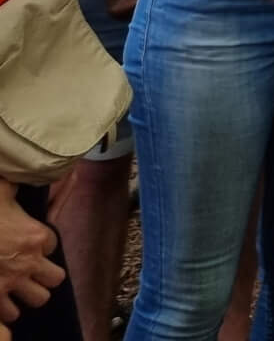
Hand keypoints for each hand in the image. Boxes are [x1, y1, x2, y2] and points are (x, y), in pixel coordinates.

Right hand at [0, 185, 63, 325]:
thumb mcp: (1, 191)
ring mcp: (11, 282)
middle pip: (56, 279)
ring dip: (29, 294)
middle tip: (32, 270)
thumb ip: (15, 183)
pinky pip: (11, 314)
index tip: (31, 241)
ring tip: (19, 287)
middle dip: (45, 275)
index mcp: (36, 235)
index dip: (43, 244)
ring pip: (39, 299)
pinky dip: (7, 309)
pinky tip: (2, 300)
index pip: (54, 246)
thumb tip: (22, 172)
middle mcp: (29, 262)